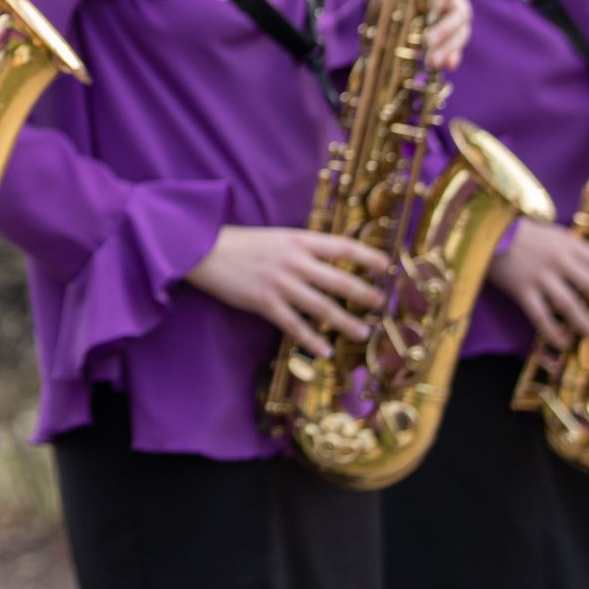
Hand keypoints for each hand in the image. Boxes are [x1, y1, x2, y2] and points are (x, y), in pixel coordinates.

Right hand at [183, 226, 388, 358]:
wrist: (202, 250)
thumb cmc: (240, 243)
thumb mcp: (276, 237)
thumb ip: (301, 249)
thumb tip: (329, 263)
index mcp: (297, 240)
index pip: (342, 247)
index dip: (367, 256)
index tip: (386, 266)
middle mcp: (293, 261)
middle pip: (339, 280)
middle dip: (364, 294)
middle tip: (381, 305)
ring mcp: (280, 283)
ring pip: (322, 306)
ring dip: (345, 322)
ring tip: (362, 333)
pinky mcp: (264, 302)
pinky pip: (293, 325)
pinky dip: (311, 339)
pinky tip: (324, 350)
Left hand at [423, 0, 473, 72]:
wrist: (398, 11)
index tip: (433, 3)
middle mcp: (454, 2)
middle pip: (460, 13)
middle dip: (445, 28)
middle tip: (426, 41)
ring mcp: (456, 23)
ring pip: (460, 34)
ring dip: (447, 48)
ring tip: (431, 61)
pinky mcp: (453, 41)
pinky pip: (458, 50)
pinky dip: (452, 57)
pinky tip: (447, 65)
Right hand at [489, 221, 588, 350]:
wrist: (486, 230)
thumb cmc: (521, 232)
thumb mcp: (552, 233)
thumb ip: (574, 249)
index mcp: (568, 244)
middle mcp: (558, 260)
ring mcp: (540, 276)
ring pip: (570, 304)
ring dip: (587, 323)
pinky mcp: (521, 289)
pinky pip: (540, 315)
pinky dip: (553, 331)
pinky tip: (562, 342)